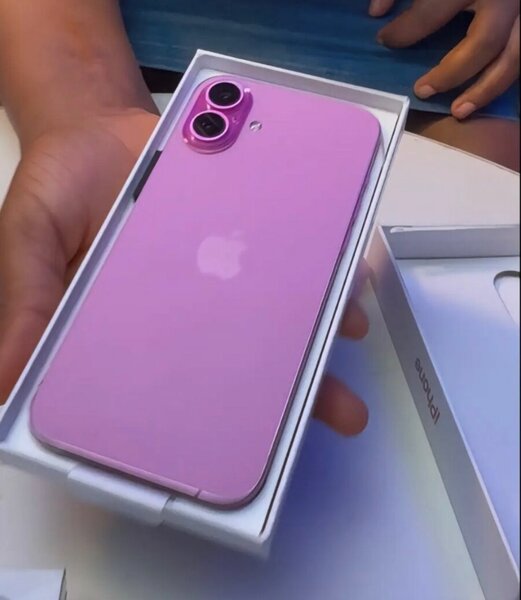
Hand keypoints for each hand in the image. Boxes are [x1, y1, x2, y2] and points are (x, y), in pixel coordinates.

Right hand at [0, 111, 368, 435]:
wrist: (104, 125)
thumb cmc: (64, 184)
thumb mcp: (30, 240)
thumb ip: (24, 306)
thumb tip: (3, 389)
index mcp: (134, 328)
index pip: (176, 391)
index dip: (211, 428)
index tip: (249, 463)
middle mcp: (191, 313)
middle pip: (246, 363)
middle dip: (292, 396)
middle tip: (338, 418)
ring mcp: (227, 275)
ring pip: (281, 320)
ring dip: (320, 342)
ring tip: (355, 362)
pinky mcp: (250, 235)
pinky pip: (294, 261)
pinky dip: (323, 275)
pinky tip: (347, 290)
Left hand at [369, 0, 519, 118]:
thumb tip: (376, 10)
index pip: (432, 12)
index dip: (403, 31)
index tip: (383, 39)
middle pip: (482, 44)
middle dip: (451, 73)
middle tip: (422, 90)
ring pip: (513, 57)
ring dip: (486, 89)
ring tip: (458, 111)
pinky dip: (505, 76)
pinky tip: (484, 93)